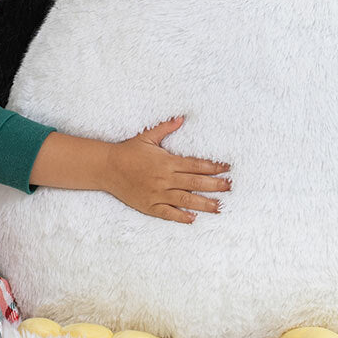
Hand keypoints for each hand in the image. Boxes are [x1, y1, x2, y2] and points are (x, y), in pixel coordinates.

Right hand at [105, 115, 230, 223]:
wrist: (107, 167)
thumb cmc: (128, 151)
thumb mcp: (147, 137)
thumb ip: (166, 128)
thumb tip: (182, 118)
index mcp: (167, 161)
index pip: (196, 165)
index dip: (213, 167)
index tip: (227, 168)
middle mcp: (165, 178)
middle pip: (195, 183)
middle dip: (215, 185)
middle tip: (230, 187)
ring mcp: (157, 194)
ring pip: (186, 200)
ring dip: (204, 204)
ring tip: (219, 207)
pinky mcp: (149, 206)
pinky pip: (168, 214)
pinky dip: (181, 217)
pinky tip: (193, 219)